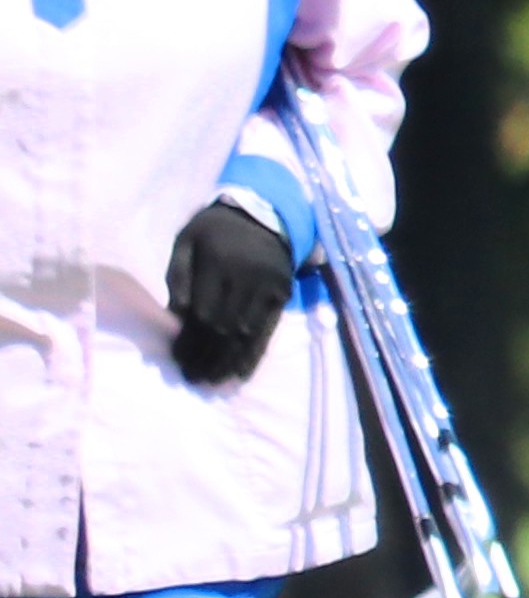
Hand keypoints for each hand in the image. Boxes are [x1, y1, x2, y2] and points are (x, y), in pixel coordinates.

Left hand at [164, 195, 291, 388]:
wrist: (263, 214)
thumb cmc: (214, 231)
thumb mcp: (186, 241)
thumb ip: (177, 276)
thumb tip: (176, 318)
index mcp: (218, 262)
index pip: (202, 312)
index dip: (190, 341)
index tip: (178, 361)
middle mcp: (247, 276)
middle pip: (224, 327)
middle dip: (207, 358)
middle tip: (193, 379)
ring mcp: (269, 286)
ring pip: (246, 333)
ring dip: (228, 362)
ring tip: (212, 383)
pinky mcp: (283, 294)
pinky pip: (268, 330)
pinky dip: (253, 355)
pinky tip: (240, 374)